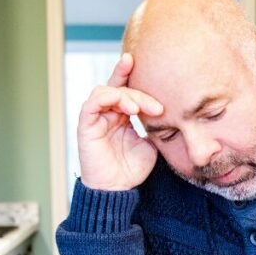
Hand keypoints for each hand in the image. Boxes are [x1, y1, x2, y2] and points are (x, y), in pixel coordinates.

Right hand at [76, 52, 164, 190]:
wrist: (118, 190)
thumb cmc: (132, 170)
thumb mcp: (151, 144)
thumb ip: (155, 125)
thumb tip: (170, 111)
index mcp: (121, 115)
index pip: (126, 88)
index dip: (132, 74)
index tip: (148, 64)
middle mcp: (107, 113)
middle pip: (119, 86)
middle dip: (138, 89)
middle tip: (157, 106)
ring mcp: (95, 118)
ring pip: (107, 91)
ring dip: (126, 95)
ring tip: (139, 109)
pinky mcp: (86, 125)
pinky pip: (92, 103)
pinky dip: (108, 98)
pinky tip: (126, 107)